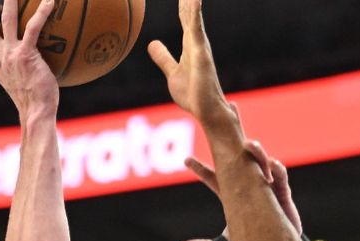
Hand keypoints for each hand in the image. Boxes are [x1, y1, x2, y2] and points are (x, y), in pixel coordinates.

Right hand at [0, 0, 57, 116]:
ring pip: (6, 18)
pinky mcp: (26, 56)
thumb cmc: (33, 100)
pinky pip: (33, 28)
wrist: (35, 112)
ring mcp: (11, 54)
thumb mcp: (17, 81)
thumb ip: (16, 66)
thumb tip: (28, 59)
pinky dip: (41, 13)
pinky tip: (50, 2)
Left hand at [148, 0, 231, 123]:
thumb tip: (152, 43)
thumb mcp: (172, 73)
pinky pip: (197, 29)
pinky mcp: (201, 53)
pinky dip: (196, 13)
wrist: (206, 110)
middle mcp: (197, 43)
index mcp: (190, 46)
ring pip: (194, 17)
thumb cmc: (194, 94)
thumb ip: (164, 58)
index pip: (185, 20)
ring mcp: (200, 47)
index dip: (183, 6)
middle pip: (190, 14)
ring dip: (192, 1)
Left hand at [179, 140, 303, 240]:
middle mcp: (250, 188)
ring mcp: (266, 188)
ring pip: (260, 163)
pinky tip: (271, 164)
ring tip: (249, 145)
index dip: (201, 170)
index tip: (186, 160)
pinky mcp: (283, 193)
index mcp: (234, 198)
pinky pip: (280, 176)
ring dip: (256, 152)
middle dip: (230, 149)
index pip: (215, 180)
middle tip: (218, 140)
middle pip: (237, 163)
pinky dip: (276, 169)